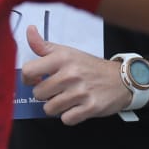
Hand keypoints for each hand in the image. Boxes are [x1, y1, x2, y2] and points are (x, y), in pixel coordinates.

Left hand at [22, 25, 141, 124]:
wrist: (121, 79)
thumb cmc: (89, 66)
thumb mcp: (67, 52)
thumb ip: (44, 45)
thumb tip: (29, 30)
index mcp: (62, 58)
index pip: (28, 70)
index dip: (27, 78)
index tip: (35, 80)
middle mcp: (70, 74)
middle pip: (38, 94)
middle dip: (45, 94)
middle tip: (56, 90)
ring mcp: (81, 92)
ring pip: (49, 109)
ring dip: (56, 107)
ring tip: (66, 99)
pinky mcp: (90, 107)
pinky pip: (66, 119)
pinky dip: (69, 116)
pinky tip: (76, 107)